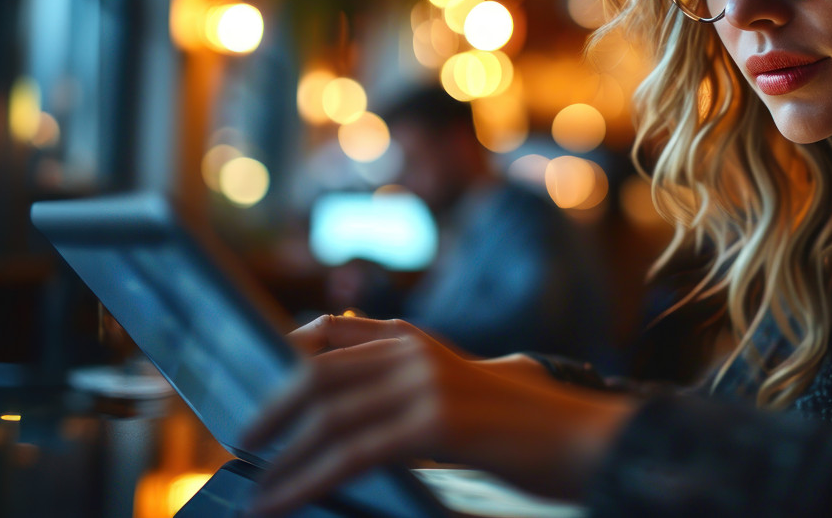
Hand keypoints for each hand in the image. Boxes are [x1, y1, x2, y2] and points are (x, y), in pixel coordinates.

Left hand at [241, 315, 634, 515]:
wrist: (588, 440)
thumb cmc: (528, 429)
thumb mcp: (464, 391)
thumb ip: (414, 388)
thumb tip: (359, 418)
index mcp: (419, 340)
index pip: (332, 331)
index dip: (284, 354)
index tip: (256, 390)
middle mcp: (416, 352)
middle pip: (317, 374)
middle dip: (270, 412)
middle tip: (242, 444)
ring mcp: (425, 384)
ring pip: (326, 418)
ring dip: (281, 460)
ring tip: (255, 490)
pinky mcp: (434, 424)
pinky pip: (350, 454)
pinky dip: (305, 481)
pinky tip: (279, 502)